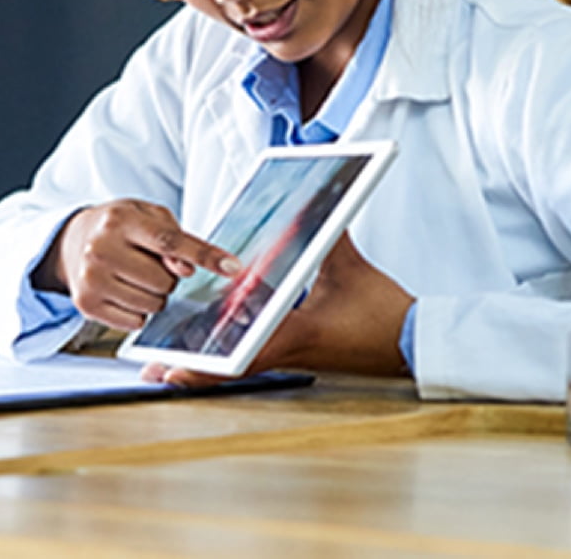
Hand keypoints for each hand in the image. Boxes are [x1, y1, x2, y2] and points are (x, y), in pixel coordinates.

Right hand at [34, 199, 243, 331]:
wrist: (70, 242)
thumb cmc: (116, 228)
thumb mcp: (146, 216)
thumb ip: (173, 236)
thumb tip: (186, 269)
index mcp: (120, 220)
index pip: (169, 241)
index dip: (204, 255)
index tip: (231, 267)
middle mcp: (100, 249)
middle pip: (164, 280)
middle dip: (168, 277)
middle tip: (149, 264)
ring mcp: (91, 279)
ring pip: (153, 304)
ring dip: (154, 296)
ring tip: (134, 277)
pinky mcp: (85, 304)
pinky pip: (135, 322)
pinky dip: (138, 312)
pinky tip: (123, 292)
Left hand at [143, 233, 412, 386]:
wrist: (417, 342)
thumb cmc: (386, 311)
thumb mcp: (349, 268)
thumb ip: (324, 234)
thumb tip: (307, 203)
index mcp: (294, 333)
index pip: (241, 353)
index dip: (203, 363)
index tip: (169, 368)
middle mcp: (288, 350)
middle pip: (229, 364)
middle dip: (192, 368)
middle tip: (153, 369)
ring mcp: (295, 356)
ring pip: (240, 363)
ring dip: (207, 363)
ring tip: (167, 365)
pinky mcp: (303, 354)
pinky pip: (259, 357)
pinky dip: (233, 355)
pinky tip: (212, 349)